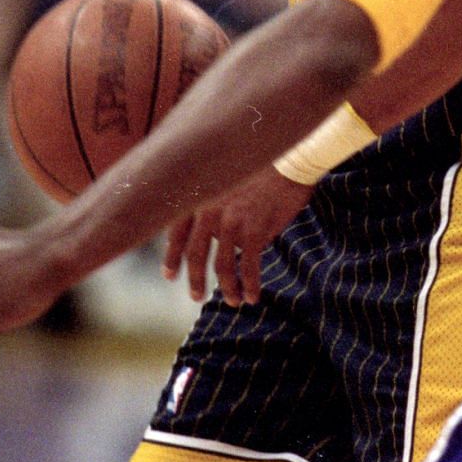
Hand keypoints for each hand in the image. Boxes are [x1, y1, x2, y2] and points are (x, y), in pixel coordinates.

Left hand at [162, 166, 313, 306]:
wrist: (291, 160)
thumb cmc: (263, 170)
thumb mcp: (228, 181)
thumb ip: (213, 204)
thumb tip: (209, 235)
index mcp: (200, 196)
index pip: (176, 232)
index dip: (172, 256)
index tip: (169, 275)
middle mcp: (209, 209)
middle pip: (195, 254)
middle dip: (195, 279)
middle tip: (196, 296)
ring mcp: (230, 221)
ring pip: (222, 265)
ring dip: (227, 288)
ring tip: (234, 301)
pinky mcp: (253, 230)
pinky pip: (249, 267)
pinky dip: (250, 285)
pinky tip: (253, 297)